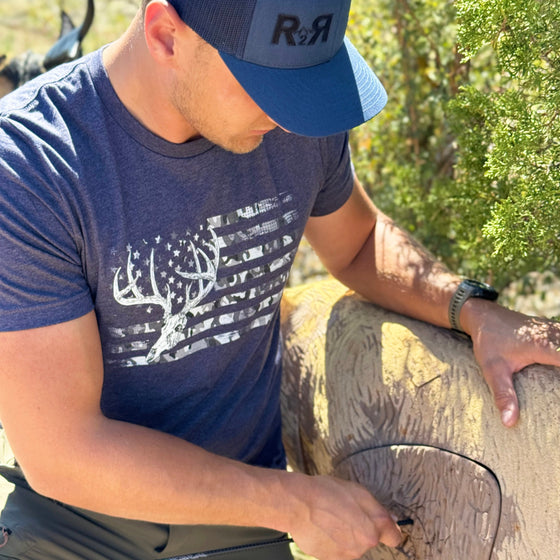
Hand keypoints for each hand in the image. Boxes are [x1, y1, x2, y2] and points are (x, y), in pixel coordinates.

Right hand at [283, 473, 401, 559]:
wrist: (298, 505)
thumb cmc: (327, 493)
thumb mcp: (358, 491)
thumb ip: (378, 508)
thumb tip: (392, 520)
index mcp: (374, 528)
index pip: (394, 537)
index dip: (389, 529)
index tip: (383, 525)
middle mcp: (362, 546)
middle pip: (369, 539)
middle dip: (362, 528)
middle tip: (346, 512)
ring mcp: (345, 555)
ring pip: (352, 545)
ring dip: (346, 535)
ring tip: (330, 518)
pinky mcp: (329, 559)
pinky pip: (336, 550)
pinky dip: (331, 541)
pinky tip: (322, 527)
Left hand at [462, 299, 559, 426]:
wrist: (484, 315)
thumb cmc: (488, 341)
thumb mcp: (492, 369)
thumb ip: (503, 394)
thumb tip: (509, 423)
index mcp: (544, 346)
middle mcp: (556, 336)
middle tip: (558, 396)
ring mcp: (558, 332)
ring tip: (557, 391)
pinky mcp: (557, 332)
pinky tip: (555, 369)